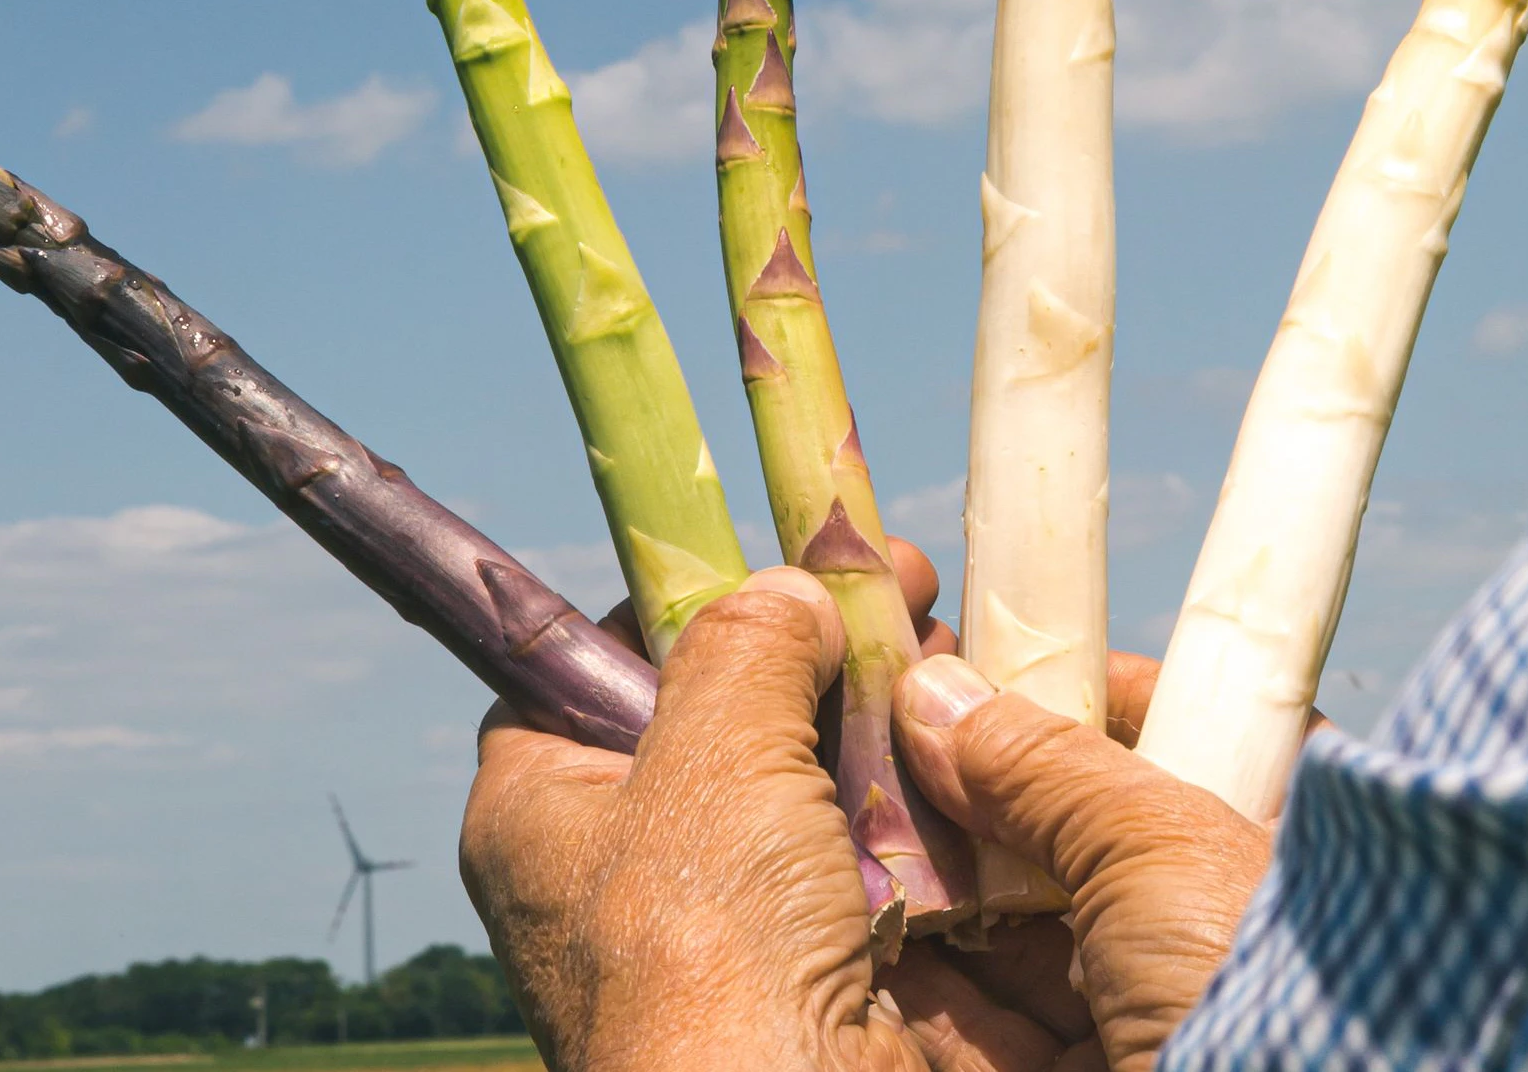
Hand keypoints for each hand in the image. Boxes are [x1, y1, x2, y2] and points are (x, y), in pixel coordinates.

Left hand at [462, 565, 922, 1071]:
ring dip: (889, 724)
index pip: (584, 671)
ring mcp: (736, 930)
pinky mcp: (829, 974)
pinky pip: (881, 862)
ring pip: (815, 786)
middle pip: (723, 720)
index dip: (675, 602)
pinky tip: (982, 752)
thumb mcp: (711, 756)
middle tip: (902, 590)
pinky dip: (933, 811)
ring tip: (953, 660)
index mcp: (544, 814)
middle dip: (818, 654)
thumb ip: (744, 648)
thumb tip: (789, 597)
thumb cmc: (706, 954)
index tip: (767, 553)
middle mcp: (626, 875)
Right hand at [891, 655, 1271, 1071]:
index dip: (1079, 700)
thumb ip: (1042, 763)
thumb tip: (938, 694)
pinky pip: (992, 1035)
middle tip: (883, 753)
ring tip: (847, 836)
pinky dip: (927, 994)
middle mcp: (1212, 928)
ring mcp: (1151, 1015)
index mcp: (1269, 845)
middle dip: (975, 808)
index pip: (1173, 739)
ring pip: (1021, 942)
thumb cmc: (1248, 966)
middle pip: (1073, 849)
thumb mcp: (1153, 837)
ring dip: (935, 897)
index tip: (983, 672)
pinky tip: (861, 939)